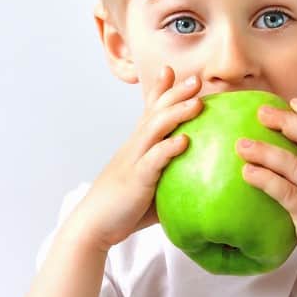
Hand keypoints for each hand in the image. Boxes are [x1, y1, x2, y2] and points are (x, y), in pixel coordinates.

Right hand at [67, 65, 203, 251]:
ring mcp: (134, 161)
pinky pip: (153, 160)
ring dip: (176, 113)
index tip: (172, 70)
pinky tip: (184, 141)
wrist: (94, 227)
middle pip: (155, 111)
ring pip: (155, 129)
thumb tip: (202, 179)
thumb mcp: (152, 185)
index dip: (160, 90)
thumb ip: (171, 176)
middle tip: (196, 78)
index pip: (149, 110)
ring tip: (197, 102)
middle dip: (175, 92)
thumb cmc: (125, 208)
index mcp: (139, 145)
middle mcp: (135, 147)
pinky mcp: (136, 179)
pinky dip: (168, 148)